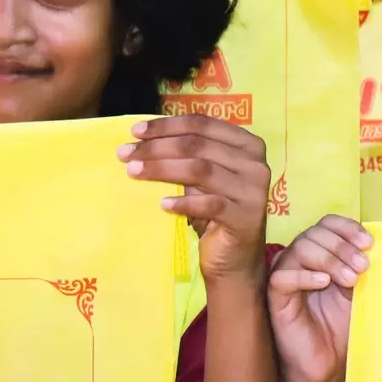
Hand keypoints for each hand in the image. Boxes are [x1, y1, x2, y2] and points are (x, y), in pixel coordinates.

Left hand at [119, 116, 269, 284]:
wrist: (235, 258)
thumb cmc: (215, 211)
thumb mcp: (203, 177)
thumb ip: (186, 156)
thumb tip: (141, 139)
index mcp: (247, 144)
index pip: (202, 124)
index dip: (167, 125)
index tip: (135, 131)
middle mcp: (255, 163)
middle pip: (198, 145)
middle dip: (157, 147)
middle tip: (125, 154)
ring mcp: (253, 190)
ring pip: (201, 169)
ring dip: (162, 169)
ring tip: (134, 173)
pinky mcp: (246, 217)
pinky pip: (210, 204)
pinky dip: (183, 203)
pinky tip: (163, 204)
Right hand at [268, 216, 369, 381]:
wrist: (328, 363)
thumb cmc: (342, 324)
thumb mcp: (358, 289)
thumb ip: (361, 265)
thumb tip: (374, 245)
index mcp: (321, 252)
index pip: (327, 223)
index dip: (347, 227)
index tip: (369, 243)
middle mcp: (300, 259)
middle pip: (314, 233)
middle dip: (342, 246)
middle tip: (362, 266)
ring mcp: (286, 276)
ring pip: (300, 249)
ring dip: (329, 259)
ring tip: (349, 280)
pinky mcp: (275, 298)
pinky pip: (282, 276)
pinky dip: (305, 275)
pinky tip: (324, 283)